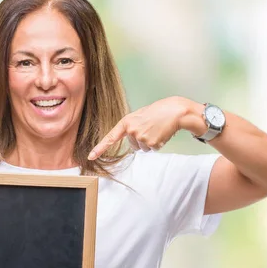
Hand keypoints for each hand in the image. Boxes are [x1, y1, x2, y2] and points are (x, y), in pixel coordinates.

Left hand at [88, 96, 205, 159]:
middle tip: (150, 127)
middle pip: (133, 145)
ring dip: (150, 141)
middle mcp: (132, 131)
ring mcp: (141, 138)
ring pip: (143, 148)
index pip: (111, 137)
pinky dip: (158, 143)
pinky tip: (161, 133)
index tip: (91, 156)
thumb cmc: (158, 111)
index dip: (100, 148)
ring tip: (157, 129)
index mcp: (126, 122)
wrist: (175, 111)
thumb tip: (132, 140)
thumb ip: (132, 126)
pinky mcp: (152, 144)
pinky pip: (152, 149)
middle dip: (141, 139)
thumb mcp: (140, 115)